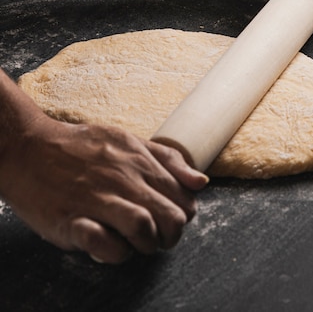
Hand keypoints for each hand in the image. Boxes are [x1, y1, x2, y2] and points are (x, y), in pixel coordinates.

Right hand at [0, 112, 207, 263]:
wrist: (29, 148)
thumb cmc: (82, 147)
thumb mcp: (129, 141)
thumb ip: (167, 160)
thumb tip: (201, 182)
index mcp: (139, 160)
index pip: (183, 197)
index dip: (183, 214)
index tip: (170, 218)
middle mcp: (123, 178)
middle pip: (171, 216)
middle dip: (172, 236)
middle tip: (158, 238)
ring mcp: (97, 199)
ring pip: (144, 227)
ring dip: (147, 244)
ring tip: (137, 243)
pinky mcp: (71, 220)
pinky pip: (103, 243)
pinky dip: (114, 252)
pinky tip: (111, 246)